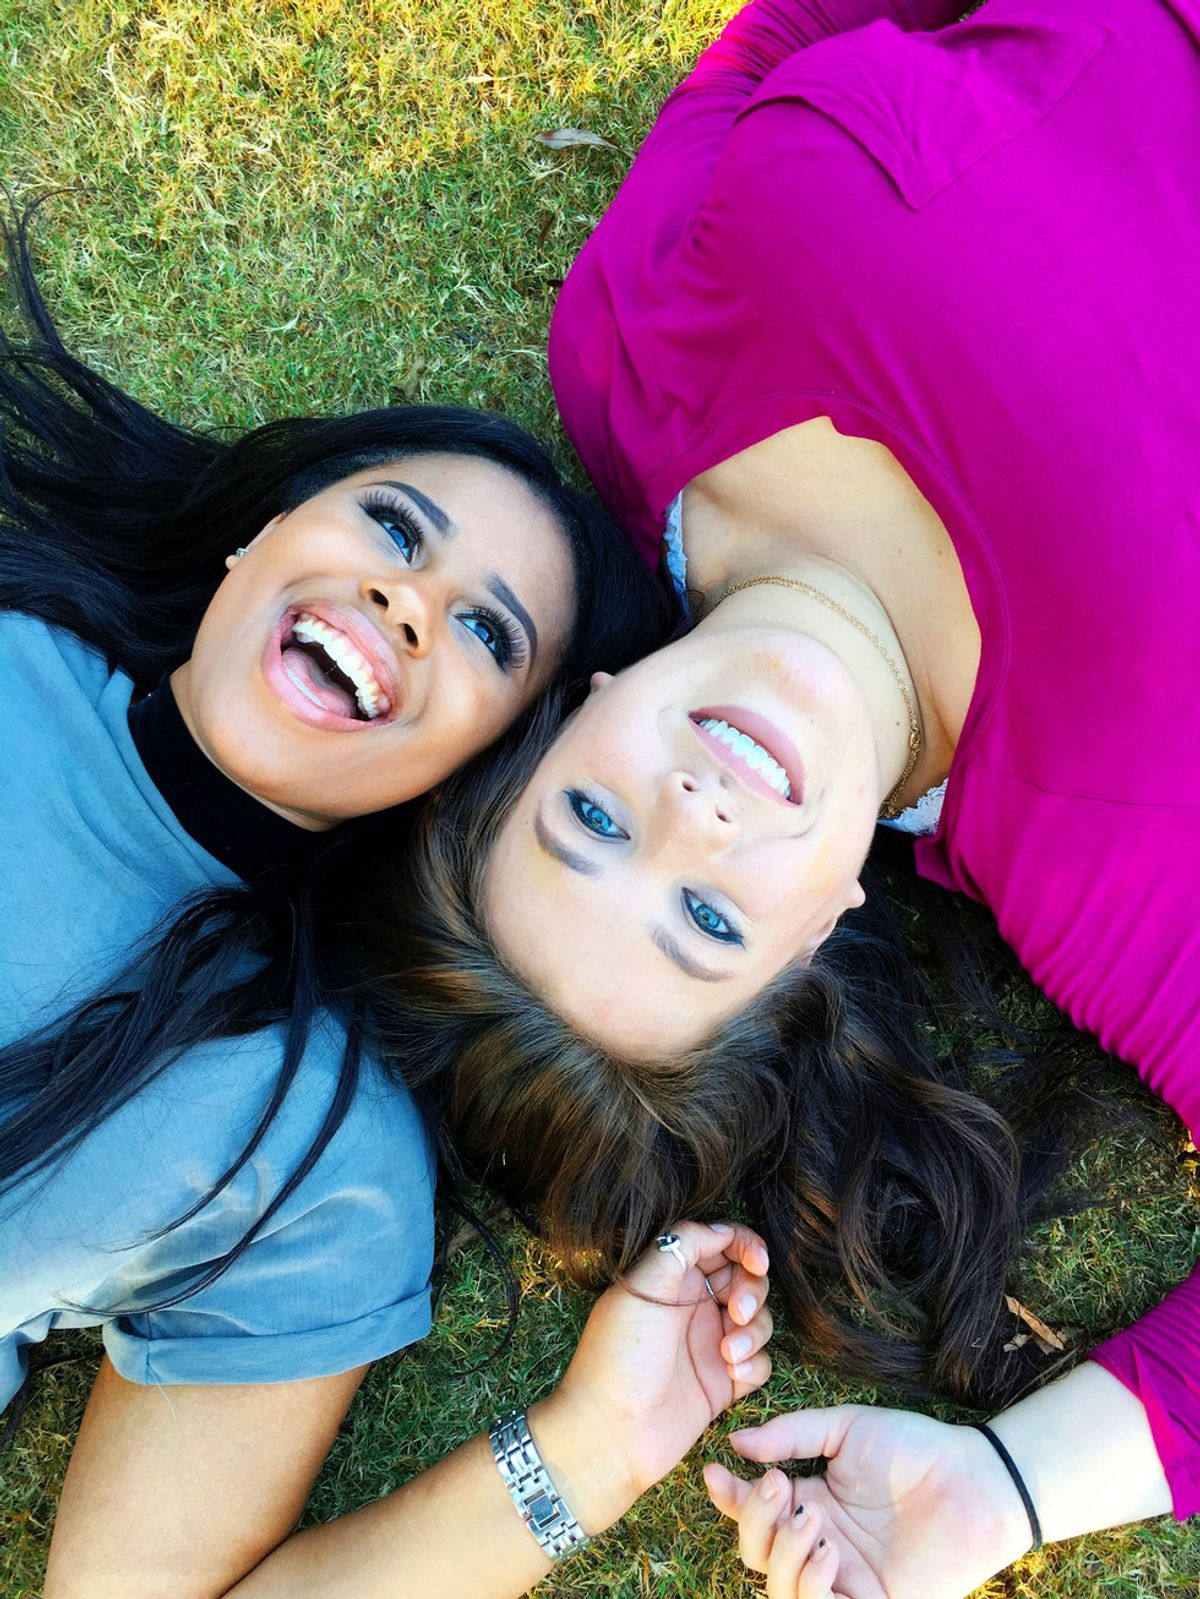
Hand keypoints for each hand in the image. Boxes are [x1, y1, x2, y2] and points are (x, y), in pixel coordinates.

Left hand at [544, 1221, 771, 1508]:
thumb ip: (684, 1245)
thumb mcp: (645, 1285)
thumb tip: (722, 1229)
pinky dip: (754, 1364)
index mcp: (671, 1278)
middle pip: (745, 1279)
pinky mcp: (723, 1383)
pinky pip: (759, 1362)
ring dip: (753, 1331)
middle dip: (752, 1290)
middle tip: (737, 1312)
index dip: (744, 1246)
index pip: (718, 1245)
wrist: (613, 1431)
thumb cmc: (621, 1354)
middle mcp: (692, 1307)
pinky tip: (732, 1375)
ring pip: (758, 1320)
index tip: (756, 1261)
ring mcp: (709, 1345)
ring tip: (728, 1352)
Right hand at [704, 1404, 1033, 1598]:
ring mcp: (846, 1580)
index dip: (729, 1499)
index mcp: (811, 1504)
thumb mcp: (847, 1428)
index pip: (753, 1514)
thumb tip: (738, 1444)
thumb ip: (792, 1435)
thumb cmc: (915, 1448)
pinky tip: (829, 1553)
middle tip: (780, 1486)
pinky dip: (811, 1588)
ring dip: (784, 1557)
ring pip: (780, 1591)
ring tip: (814, 1520)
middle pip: (757, 1556)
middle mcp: (821, 1546)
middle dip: (755, 1522)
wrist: (976, 1480)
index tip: (714, 1471)